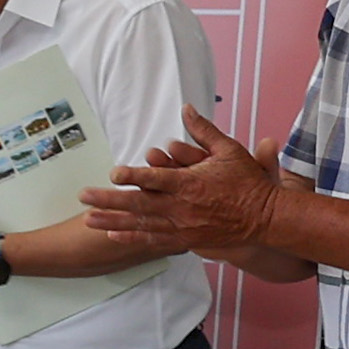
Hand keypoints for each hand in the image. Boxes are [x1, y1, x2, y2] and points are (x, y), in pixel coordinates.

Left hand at [77, 113, 289, 259]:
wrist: (266, 217)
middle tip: (83, 196)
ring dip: (111, 221)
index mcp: (190, 182)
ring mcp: (182, 226)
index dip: (132, 175)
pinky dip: (131, 237)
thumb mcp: (229, 150)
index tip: (112, 173)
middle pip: (138, 203)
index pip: (155, 179)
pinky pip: (153, 240)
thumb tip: (186, 107)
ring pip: (140, 224)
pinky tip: (112, 234)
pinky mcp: (185, 240)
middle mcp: (182, 206)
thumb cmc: (248, 182)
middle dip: (107, 200)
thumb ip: (203, 130)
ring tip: (87, 219)